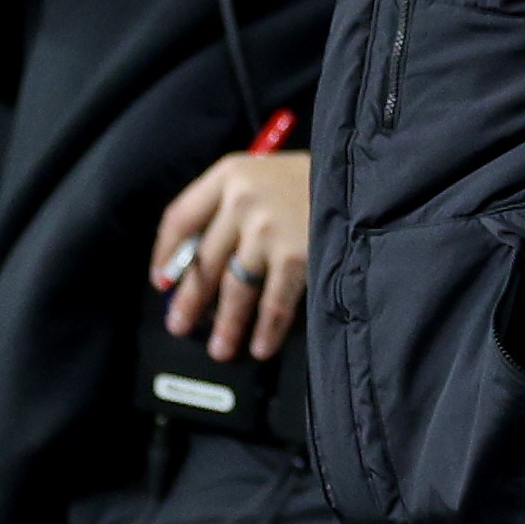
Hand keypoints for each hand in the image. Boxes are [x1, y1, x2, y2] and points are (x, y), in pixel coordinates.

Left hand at [150, 151, 311, 360]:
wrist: (363, 175)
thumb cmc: (311, 178)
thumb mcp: (263, 175)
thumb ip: (228, 209)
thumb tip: (196, 266)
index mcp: (229, 175)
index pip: (180, 218)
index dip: (166, 255)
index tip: (162, 281)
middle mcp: (243, 200)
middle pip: (204, 260)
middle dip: (191, 300)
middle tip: (181, 325)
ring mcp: (269, 230)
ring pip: (234, 289)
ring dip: (225, 324)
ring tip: (220, 348)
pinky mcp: (296, 255)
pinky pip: (272, 302)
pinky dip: (265, 328)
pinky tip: (260, 345)